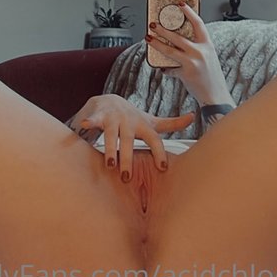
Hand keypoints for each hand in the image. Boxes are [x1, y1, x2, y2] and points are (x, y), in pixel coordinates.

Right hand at [68, 93, 193, 180]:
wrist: (109, 99)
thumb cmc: (133, 117)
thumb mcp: (151, 121)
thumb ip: (171, 123)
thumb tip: (194, 117)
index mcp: (143, 125)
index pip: (154, 139)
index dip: (159, 152)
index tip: (162, 168)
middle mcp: (128, 121)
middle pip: (130, 140)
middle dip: (128, 158)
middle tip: (126, 177)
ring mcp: (113, 117)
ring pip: (111, 134)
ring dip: (110, 148)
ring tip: (109, 164)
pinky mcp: (98, 114)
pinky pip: (93, 119)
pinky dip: (88, 122)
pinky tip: (83, 125)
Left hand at [147, 0, 234, 107]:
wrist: (216, 97)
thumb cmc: (211, 76)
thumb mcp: (208, 57)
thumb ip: (197, 47)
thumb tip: (178, 39)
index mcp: (208, 45)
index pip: (198, 23)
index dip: (189, 12)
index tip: (179, 3)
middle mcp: (201, 52)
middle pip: (178, 36)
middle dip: (163, 29)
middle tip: (152, 24)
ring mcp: (193, 62)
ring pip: (170, 50)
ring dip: (156, 43)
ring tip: (148, 38)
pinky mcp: (186, 74)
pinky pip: (170, 69)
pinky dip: (165, 69)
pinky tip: (162, 68)